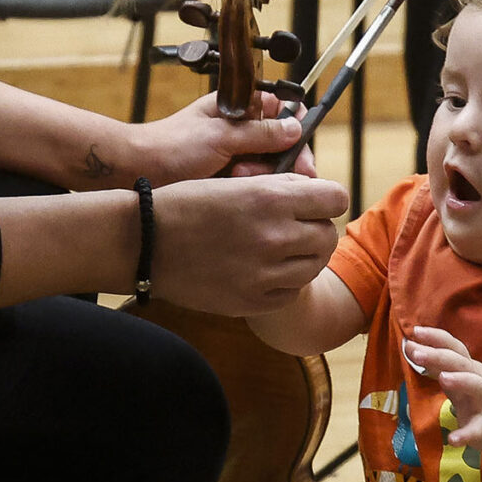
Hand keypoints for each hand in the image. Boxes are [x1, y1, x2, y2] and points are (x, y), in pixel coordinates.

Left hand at [129, 92, 310, 184]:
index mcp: (239, 107)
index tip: (301, 152)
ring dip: (263, 175)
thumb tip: (295, 129)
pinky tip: (237, 188)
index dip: (298, 129)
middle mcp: (241, 128)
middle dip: (282, 159)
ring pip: (271, 165)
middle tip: (279, 176)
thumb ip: (261, 133)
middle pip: (283, 142)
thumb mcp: (220, 136)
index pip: (285, 110)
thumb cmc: (171, 146)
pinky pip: (255, 183)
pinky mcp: (229, 177)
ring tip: (240, 179)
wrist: (137, 172)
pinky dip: (252, 187)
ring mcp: (236, 153)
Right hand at [148, 171, 345, 314]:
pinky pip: (292, 292)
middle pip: (328, 235)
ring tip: (278, 249)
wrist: (144, 243)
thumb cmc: (186, 204)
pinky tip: (262, 270)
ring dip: (303, 257)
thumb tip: (316, 191)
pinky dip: (284, 282)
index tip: (314, 202)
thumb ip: (280, 187)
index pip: (336, 198)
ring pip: (314, 266)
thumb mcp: (235, 181)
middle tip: (294, 227)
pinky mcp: (253, 301)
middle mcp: (275, 235)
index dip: (326, 199)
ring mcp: (265, 273)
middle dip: (315, 229)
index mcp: (271, 197)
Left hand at [403, 327, 481, 452]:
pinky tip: (452, 439)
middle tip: (417, 353)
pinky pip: (477, 429)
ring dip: (461, 380)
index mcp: (468, 367)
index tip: (415, 331)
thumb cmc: (477, 394)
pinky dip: (466, 434)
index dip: (436, 338)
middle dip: (439, 356)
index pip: (453, 347)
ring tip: (443, 378)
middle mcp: (477, 379)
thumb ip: (434, 363)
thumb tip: (408, 345)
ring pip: (476, 386)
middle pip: (461, 363)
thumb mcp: (457, 375)